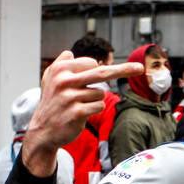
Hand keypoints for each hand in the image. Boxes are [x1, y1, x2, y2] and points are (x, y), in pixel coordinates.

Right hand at [21, 50, 143, 175]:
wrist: (43, 130)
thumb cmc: (52, 103)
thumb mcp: (50, 80)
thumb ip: (60, 64)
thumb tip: (70, 53)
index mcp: (60, 69)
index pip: (91, 63)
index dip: (95, 71)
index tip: (99, 74)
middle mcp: (64, 81)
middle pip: (102, 72)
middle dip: (124, 70)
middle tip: (140, 68)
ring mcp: (70, 97)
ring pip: (100, 93)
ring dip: (94, 100)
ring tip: (78, 105)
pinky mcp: (77, 112)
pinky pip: (99, 106)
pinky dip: (94, 109)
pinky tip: (81, 114)